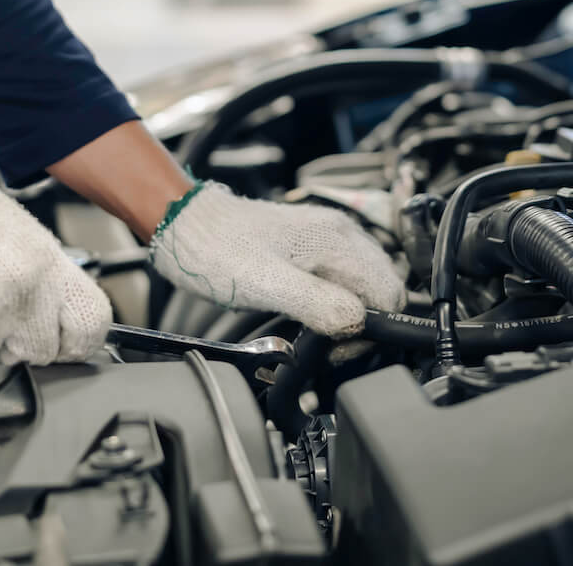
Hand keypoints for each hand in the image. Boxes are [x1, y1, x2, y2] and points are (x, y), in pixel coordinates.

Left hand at [148, 183, 404, 335]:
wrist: (184, 225)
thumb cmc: (216, 252)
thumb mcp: (267, 286)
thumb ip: (319, 305)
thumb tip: (357, 323)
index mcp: (337, 240)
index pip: (389, 292)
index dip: (372, 328)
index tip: (338, 347)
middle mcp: (340, 233)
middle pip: (383, 288)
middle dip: (366, 323)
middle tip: (329, 345)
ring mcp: (327, 237)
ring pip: (365, 285)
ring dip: (352, 313)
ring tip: (319, 332)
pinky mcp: (312, 245)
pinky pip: (344, 278)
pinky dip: (337, 301)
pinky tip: (312, 313)